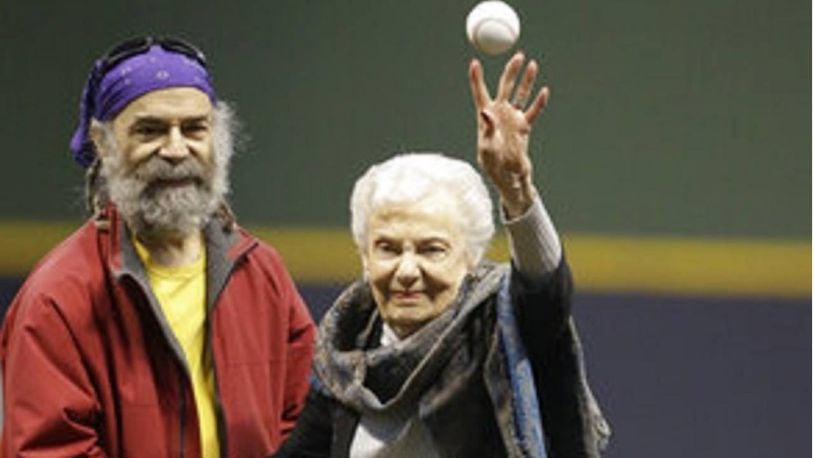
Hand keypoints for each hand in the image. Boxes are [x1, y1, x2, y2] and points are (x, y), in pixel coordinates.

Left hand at [468, 52, 549, 217]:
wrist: (509, 178)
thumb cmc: (493, 167)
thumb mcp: (487, 149)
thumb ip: (488, 130)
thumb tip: (485, 111)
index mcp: (485, 119)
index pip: (480, 94)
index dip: (476, 79)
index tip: (475, 63)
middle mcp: (499, 115)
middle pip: (505, 87)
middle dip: (511, 71)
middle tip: (518, 55)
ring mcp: (513, 120)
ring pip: (521, 95)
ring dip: (527, 80)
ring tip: (533, 64)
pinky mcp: (524, 128)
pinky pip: (533, 112)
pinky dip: (539, 102)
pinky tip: (544, 92)